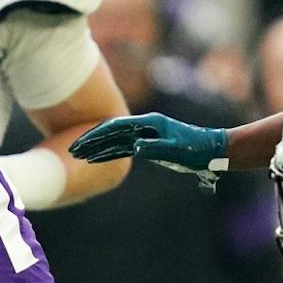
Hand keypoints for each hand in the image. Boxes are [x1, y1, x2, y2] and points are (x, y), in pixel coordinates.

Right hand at [69, 113, 229, 187]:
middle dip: (90, 140)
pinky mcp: (147, 144)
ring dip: (96, 147)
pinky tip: (96, 159)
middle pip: (110, 132)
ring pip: (114, 141)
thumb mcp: (175, 149)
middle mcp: (143, 126)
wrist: (211, 150)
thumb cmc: (195, 148)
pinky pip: (122, 148)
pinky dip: (107, 153)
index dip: (96, 134)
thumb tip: (134, 148)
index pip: (115, 127)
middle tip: (71, 149)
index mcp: (148, 123)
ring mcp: (144, 135)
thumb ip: (154, 147)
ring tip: (77, 154)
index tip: (80, 142)